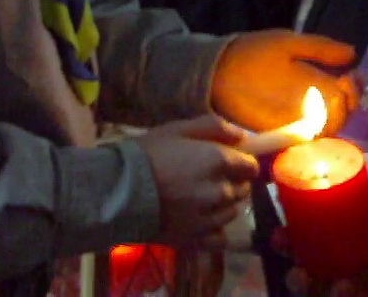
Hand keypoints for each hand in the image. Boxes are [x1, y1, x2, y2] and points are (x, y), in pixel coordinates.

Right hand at [135, 114, 258, 249]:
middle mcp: (220, 191)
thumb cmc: (147, 154)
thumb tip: (242, 136)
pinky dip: (215, 231)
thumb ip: (214, 127)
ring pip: (231, 212)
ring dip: (223, 205)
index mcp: (219, 161)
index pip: (250, 166)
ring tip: (201, 200)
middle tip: (210, 179)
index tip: (230, 162)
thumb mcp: (178, 129)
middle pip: (242, 189)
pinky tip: (201, 222)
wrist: (118, 191)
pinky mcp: (196, 240)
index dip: (242, 163)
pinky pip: (219, 238)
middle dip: (232, 182)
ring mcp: (209, 219)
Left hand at [211, 30, 359, 135]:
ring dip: (336, 120)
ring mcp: (296, 120)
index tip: (351, 79)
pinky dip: (317, 138)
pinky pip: (306, 143)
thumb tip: (354, 53)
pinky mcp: (281, 134)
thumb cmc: (254, 52)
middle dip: (349, 104)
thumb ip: (319, 48)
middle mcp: (310, 103)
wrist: (220, 69)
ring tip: (331, 108)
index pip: (346, 90)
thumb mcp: (289, 44)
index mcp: (315, 79)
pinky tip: (319, 127)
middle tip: (343, 92)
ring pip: (329, 129)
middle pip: (342, 112)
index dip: (355, 87)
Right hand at [284, 198, 367, 296]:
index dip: (294, 217)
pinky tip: (338, 289)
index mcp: (348, 232)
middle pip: (299, 249)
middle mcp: (337, 257)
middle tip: (281, 240)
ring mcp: (340, 282)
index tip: (283, 210)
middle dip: (284, 246)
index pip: (313, 221)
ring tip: (302, 274)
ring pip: (306, 279)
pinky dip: (328, 292)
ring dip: (297, 277)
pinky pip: (327, 295)